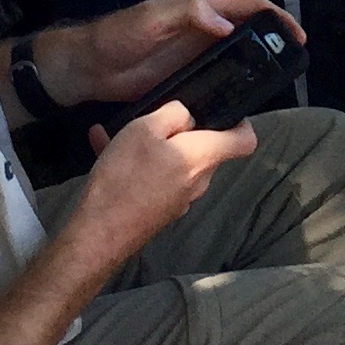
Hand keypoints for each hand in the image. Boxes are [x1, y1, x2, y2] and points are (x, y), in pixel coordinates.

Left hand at [39, 0, 299, 109]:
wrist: (89, 67)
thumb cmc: (118, 35)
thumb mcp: (153, 19)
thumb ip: (189, 15)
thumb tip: (228, 25)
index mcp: (200, 8)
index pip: (247, 6)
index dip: (275, 16)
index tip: (297, 36)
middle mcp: (204, 29)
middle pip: (249, 31)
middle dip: (275, 41)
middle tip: (294, 62)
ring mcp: (197, 55)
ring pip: (238, 56)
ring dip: (259, 64)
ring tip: (277, 82)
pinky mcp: (187, 78)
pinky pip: (220, 78)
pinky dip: (237, 84)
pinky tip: (246, 100)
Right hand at [63, 98, 256, 269]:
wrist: (100, 233)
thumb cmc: (126, 178)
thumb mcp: (145, 129)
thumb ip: (173, 114)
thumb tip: (187, 116)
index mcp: (203, 158)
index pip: (244, 141)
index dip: (239, 122)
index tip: (221, 111)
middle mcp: (199, 181)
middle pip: (203, 149)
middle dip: (180, 133)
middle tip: (152, 121)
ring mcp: (180, 199)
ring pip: (172, 163)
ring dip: (150, 147)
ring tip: (117, 134)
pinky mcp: (160, 210)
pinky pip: (154, 178)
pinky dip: (135, 165)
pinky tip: (102, 147)